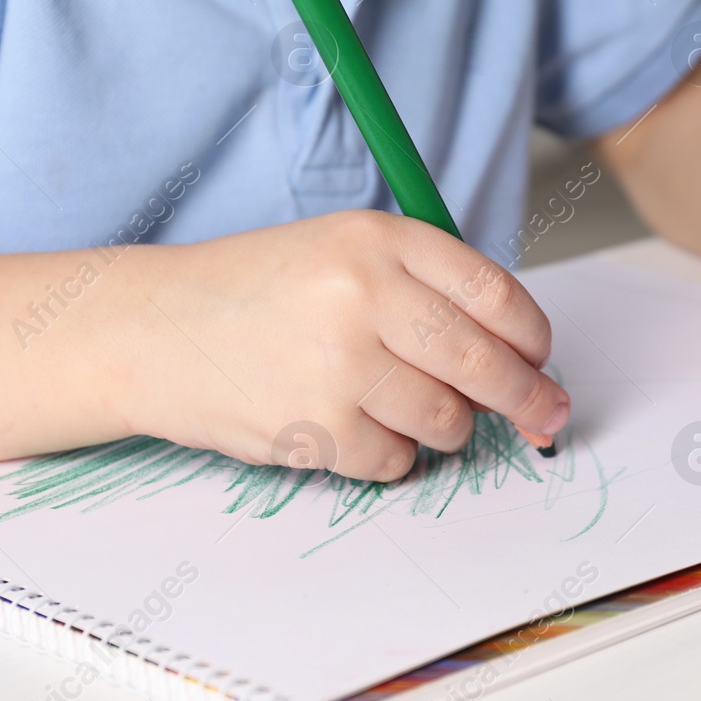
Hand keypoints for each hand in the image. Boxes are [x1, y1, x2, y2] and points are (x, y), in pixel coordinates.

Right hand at [120, 211, 568, 481]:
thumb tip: (515, 356)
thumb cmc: (255, 291)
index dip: (533, 338)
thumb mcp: (341, 250)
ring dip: (446, 427)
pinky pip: (396, 459)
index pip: (497, 295)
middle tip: (545, 416)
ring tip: (405, 407)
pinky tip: (352, 425)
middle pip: (487, 364)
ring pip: (448, 420)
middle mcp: (365, 295)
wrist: (154, 329)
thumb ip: (424, 288)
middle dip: (527, 399)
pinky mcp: (318, 427)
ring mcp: (341, 364)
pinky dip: (390, 454)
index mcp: (380, 240)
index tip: (541, 359)